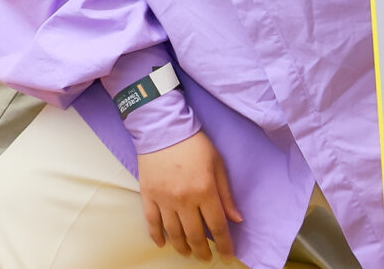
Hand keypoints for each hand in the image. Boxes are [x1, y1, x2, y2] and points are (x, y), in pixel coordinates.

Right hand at [138, 131, 241, 260]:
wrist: (162, 127)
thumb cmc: (194, 144)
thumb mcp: (218, 164)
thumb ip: (226, 194)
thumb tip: (236, 219)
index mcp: (205, 191)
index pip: (218, 227)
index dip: (225, 245)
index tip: (227, 255)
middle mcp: (184, 199)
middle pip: (195, 235)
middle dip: (203, 251)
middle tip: (206, 258)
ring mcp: (164, 198)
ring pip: (174, 232)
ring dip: (182, 247)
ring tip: (188, 253)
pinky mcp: (148, 194)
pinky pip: (151, 221)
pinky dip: (156, 235)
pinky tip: (163, 244)